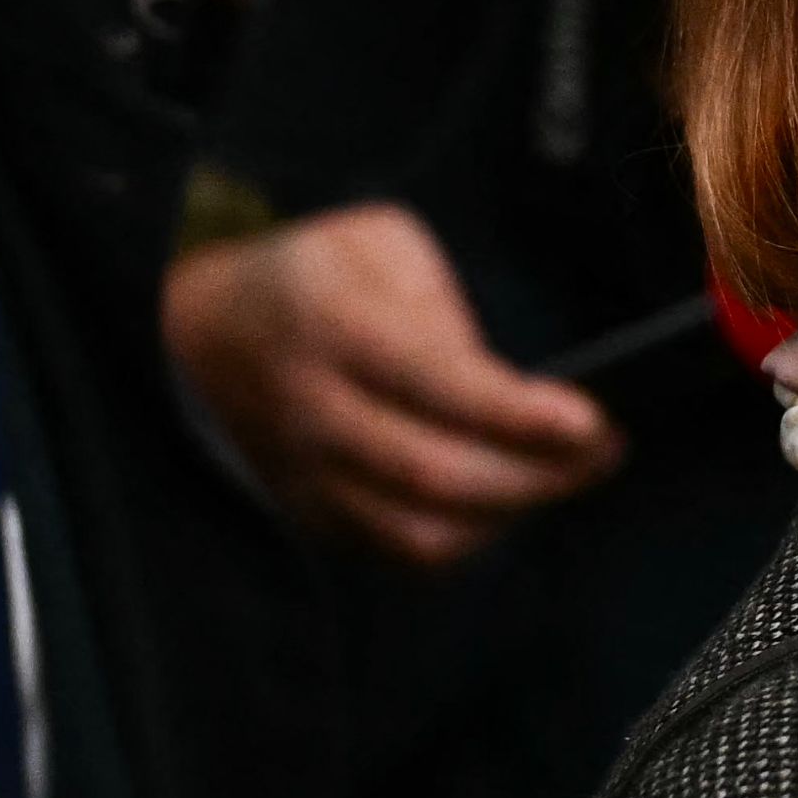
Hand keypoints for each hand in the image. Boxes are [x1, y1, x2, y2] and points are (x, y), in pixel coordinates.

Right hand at [162, 203, 622, 566]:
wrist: (193, 340)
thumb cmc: (308, 279)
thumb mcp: (373, 244)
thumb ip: (442, 307)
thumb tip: (502, 388)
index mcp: (331, 323)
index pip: (437, 385)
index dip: (520, 414)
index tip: (592, 420)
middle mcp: (313, 410)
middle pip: (438, 476)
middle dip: (540, 475)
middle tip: (605, 452)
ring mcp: (307, 476)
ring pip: (422, 534)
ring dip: (511, 516)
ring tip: (564, 476)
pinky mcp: (311, 518)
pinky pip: (399, 552)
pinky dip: (468, 536)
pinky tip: (508, 500)